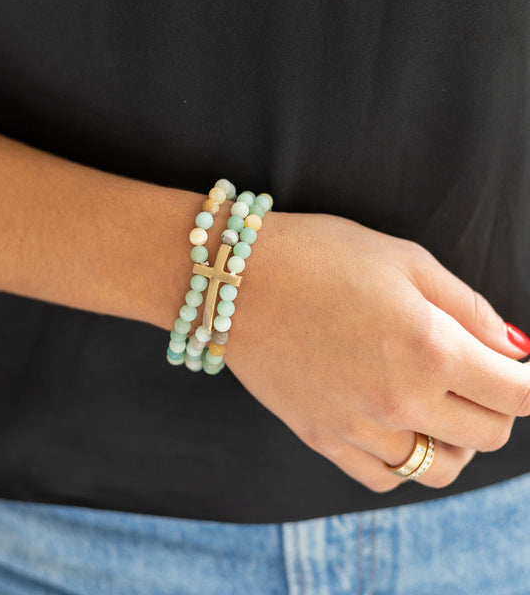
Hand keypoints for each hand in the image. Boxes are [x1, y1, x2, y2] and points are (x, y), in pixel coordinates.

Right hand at [225, 211, 529, 490]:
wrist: (234, 280)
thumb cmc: (317, 256)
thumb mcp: (403, 260)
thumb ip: (468, 307)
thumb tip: (516, 349)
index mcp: (429, 349)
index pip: (518, 393)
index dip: (529, 380)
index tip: (516, 366)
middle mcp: (399, 400)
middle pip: (488, 434)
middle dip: (497, 405)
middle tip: (477, 375)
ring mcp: (358, 428)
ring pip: (439, 468)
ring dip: (456, 441)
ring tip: (438, 407)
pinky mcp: (322, 438)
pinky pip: (384, 478)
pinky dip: (405, 462)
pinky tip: (396, 430)